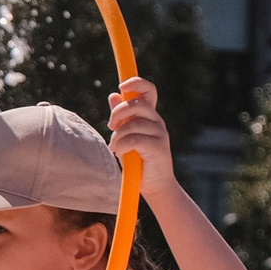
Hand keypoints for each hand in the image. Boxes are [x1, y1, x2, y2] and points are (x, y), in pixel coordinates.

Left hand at [107, 78, 179, 200]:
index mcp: (150, 116)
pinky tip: (119, 153)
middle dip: (118, 112)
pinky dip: (122, 145)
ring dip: (118, 135)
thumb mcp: (125, 136)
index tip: (121, 86)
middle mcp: (157, 121)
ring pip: (133, 123)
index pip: (148, 90)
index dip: (136, 83)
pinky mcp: (158, 147)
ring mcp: (160, 133)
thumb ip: (121, 117)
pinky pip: (135, 139)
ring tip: (114, 147)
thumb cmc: (138, 162)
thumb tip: (113, 95)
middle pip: (137, 103)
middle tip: (110, 127)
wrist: (154, 186)